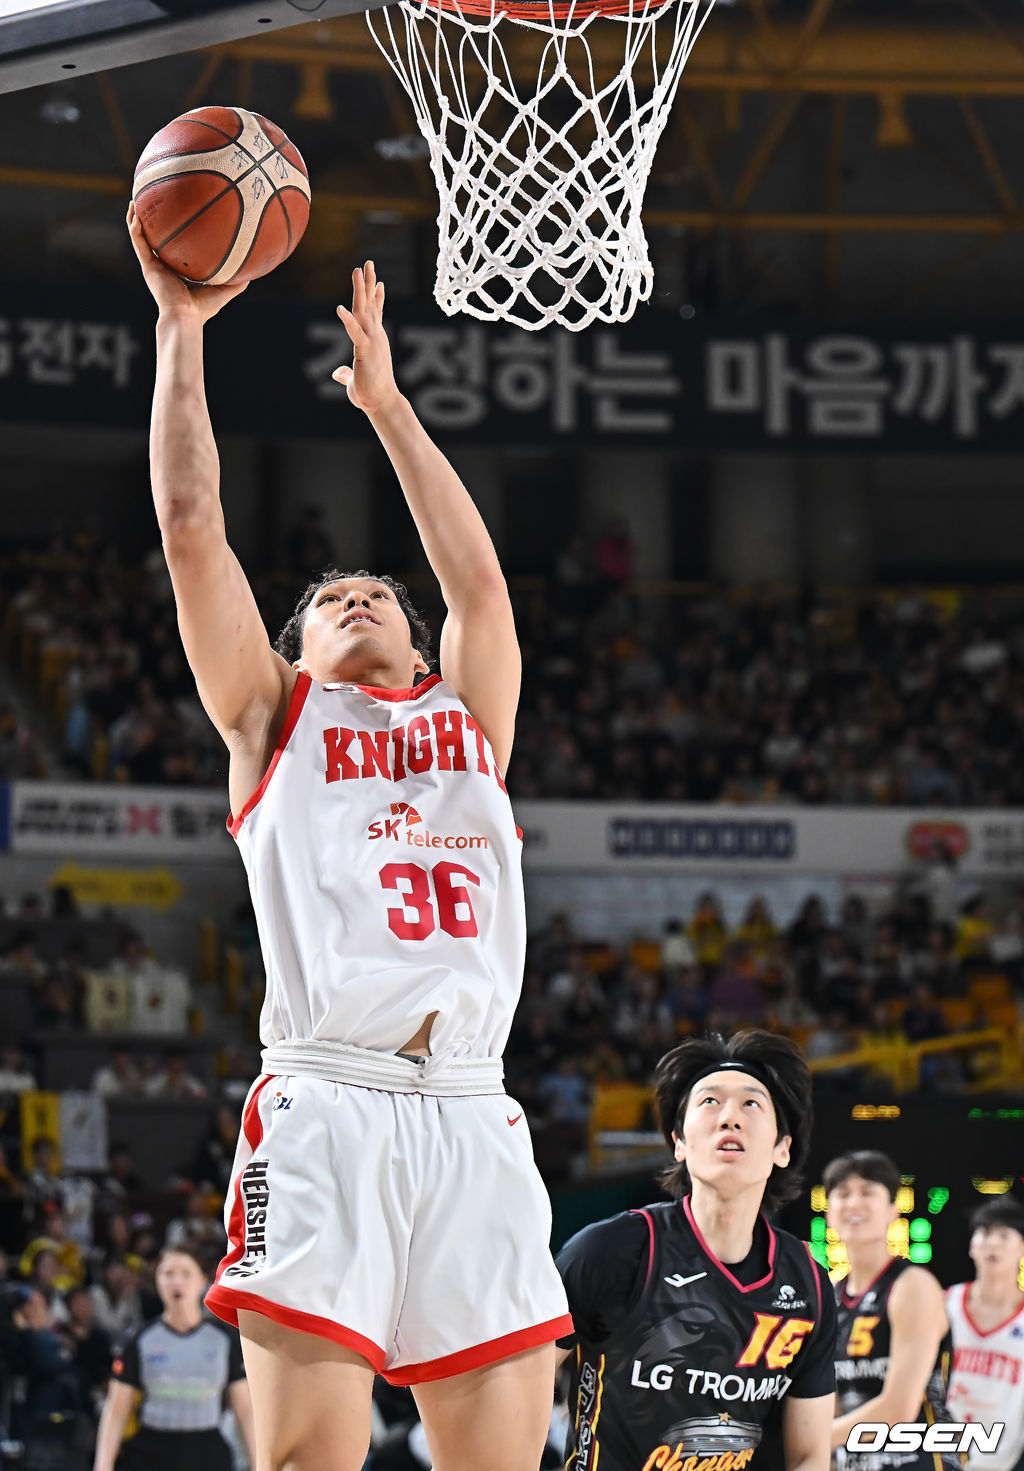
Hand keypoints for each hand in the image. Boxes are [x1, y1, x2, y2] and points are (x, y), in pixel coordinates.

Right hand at [127, 201, 248, 323]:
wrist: (185, 317)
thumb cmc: (202, 309)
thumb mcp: (223, 291)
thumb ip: (237, 282)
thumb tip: (253, 274)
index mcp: (175, 270)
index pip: (172, 249)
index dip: (171, 235)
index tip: (175, 217)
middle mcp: (161, 266)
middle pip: (154, 239)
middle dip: (151, 222)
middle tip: (151, 201)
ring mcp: (152, 265)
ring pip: (140, 237)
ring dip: (136, 218)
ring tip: (135, 200)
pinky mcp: (147, 266)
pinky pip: (138, 241)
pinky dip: (135, 227)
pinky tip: (136, 212)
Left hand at [333, 262, 400, 415]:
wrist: (382, 403)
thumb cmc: (370, 393)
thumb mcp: (354, 379)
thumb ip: (345, 373)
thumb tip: (337, 373)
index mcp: (374, 340)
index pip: (375, 313)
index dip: (375, 296)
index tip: (378, 281)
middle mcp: (375, 336)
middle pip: (370, 304)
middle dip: (368, 283)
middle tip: (368, 263)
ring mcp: (372, 342)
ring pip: (364, 311)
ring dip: (361, 290)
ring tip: (358, 270)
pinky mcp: (365, 352)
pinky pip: (355, 333)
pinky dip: (348, 321)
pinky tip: (340, 309)